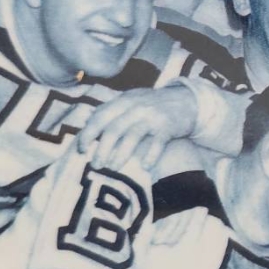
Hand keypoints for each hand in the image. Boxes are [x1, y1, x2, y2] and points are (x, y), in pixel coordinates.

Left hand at [76, 84, 196, 170]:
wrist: (186, 100)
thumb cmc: (152, 104)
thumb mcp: (130, 101)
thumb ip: (110, 111)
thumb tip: (86, 124)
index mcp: (123, 101)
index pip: (100, 117)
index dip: (88, 134)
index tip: (81, 150)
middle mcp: (136, 107)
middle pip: (114, 129)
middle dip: (102, 149)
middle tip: (96, 165)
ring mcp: (152, 117)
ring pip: (132, 137)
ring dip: (121, 155)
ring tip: (113, 168)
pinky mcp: (168, 127)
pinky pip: (157, 143)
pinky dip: (150, 156)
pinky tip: (145, 167)